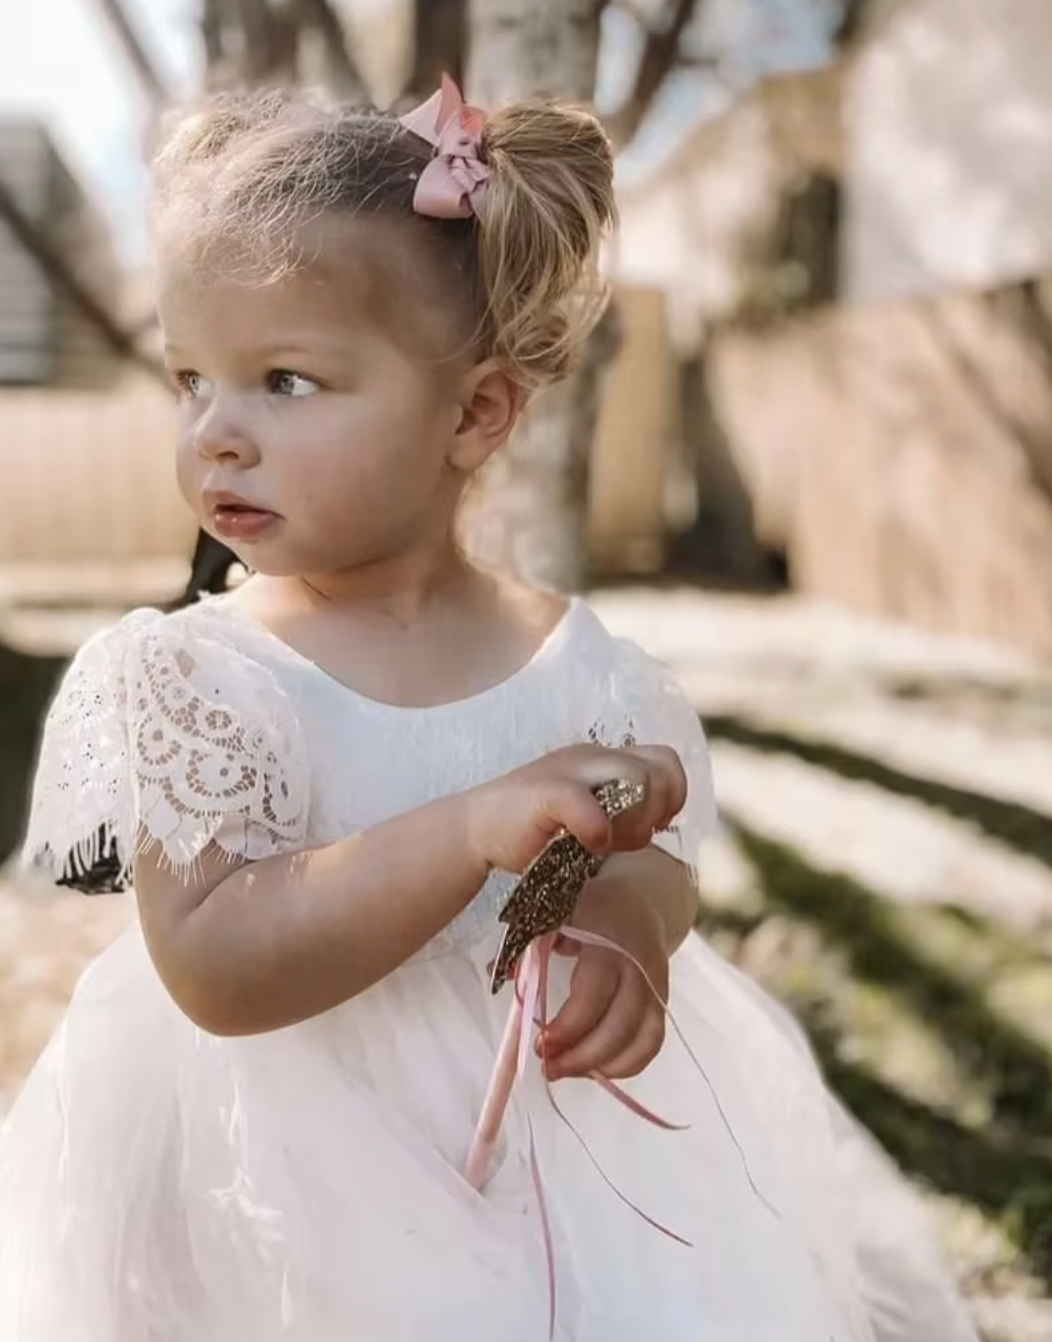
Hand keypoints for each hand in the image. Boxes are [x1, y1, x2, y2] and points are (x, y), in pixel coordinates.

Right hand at [466, 743, 685, 876]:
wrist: (475, 831)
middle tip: (627, 838)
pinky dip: (597, 830)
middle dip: (655, 812)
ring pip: (635, 779)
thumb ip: (623, 815)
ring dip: (631, 823)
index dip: (673, 794)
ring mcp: (568, 769)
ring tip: (603, 844)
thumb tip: (660, 826)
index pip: (664, 760)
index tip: (654, 825)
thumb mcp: (590, 817)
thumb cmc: (535, 831)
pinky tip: (588, 845)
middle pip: (658, 769)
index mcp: (604, 759)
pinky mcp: (545, 791)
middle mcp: (591, 756)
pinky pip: (589, 805)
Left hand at [539, 868, 669, 1080]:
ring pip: (640, 1039)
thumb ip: (526, 943)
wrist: (634, 899)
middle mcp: (639, 964)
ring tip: (567, 1070)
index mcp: (609, 938)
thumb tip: (493, 971)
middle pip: (619, 1024)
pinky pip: (651, 1042)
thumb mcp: (553, 914)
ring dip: (602, 1065)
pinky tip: (596, 1069)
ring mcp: (656, 984)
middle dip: (582, 1056)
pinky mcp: (662, 1001)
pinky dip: (626, 1064)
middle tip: (548, 1067)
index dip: (569, 1026)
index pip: (594, 992)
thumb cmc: (585, 909)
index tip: (540, 1045)